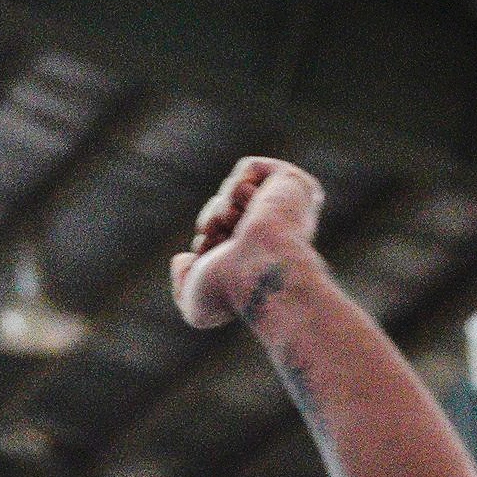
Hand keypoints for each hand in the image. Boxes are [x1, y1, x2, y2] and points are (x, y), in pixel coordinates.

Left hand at [170, 157, 324, 329]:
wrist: (259, 271)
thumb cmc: (231, 293)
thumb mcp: (197, 308)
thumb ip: (183, 286)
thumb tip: (184, 258)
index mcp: (259, 257)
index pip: (216, 236)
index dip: (206, 245)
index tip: (217, 261)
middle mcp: (276, 231)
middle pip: (220, 213)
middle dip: (211, 227)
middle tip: (226, 244)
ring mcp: (287, 207)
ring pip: (230, 193)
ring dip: (221, 210)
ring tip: (240, 228)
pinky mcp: (293, 182)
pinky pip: (248, 168)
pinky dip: (238, 186)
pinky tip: (252, 208)